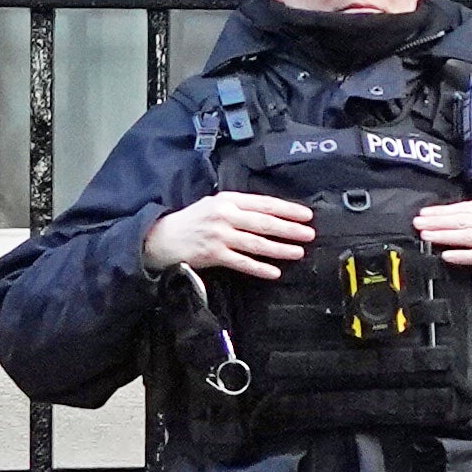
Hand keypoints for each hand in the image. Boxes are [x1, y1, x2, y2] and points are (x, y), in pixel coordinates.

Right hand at [140, 190, 314, 280]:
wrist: (162, 237)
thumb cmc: (193, 220)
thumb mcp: (215, 204)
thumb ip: (240, 206)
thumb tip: (272, 211)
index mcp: (228, 200)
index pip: (264, 203)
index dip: (287, 209)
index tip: (306, 215)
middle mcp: (225, 216)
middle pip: (264, 223)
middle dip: (289, 229)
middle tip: (309, 234)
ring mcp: (219, 236)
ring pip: (256, 243)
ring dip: (279, 249)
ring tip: (298, 252)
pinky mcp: (213, 255)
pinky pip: (241, 262)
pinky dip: (259, 267)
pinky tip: (274, 271)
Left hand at [419, 196, 471, 292]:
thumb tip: (452, 219)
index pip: (467, 207)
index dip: (443, 210)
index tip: (425, 213)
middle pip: (465, 220)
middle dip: (438, 221)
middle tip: (418, 223)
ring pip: (469, 235)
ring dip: (445, 236)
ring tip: (427, 236)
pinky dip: (462, 255)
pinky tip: (447, 255)